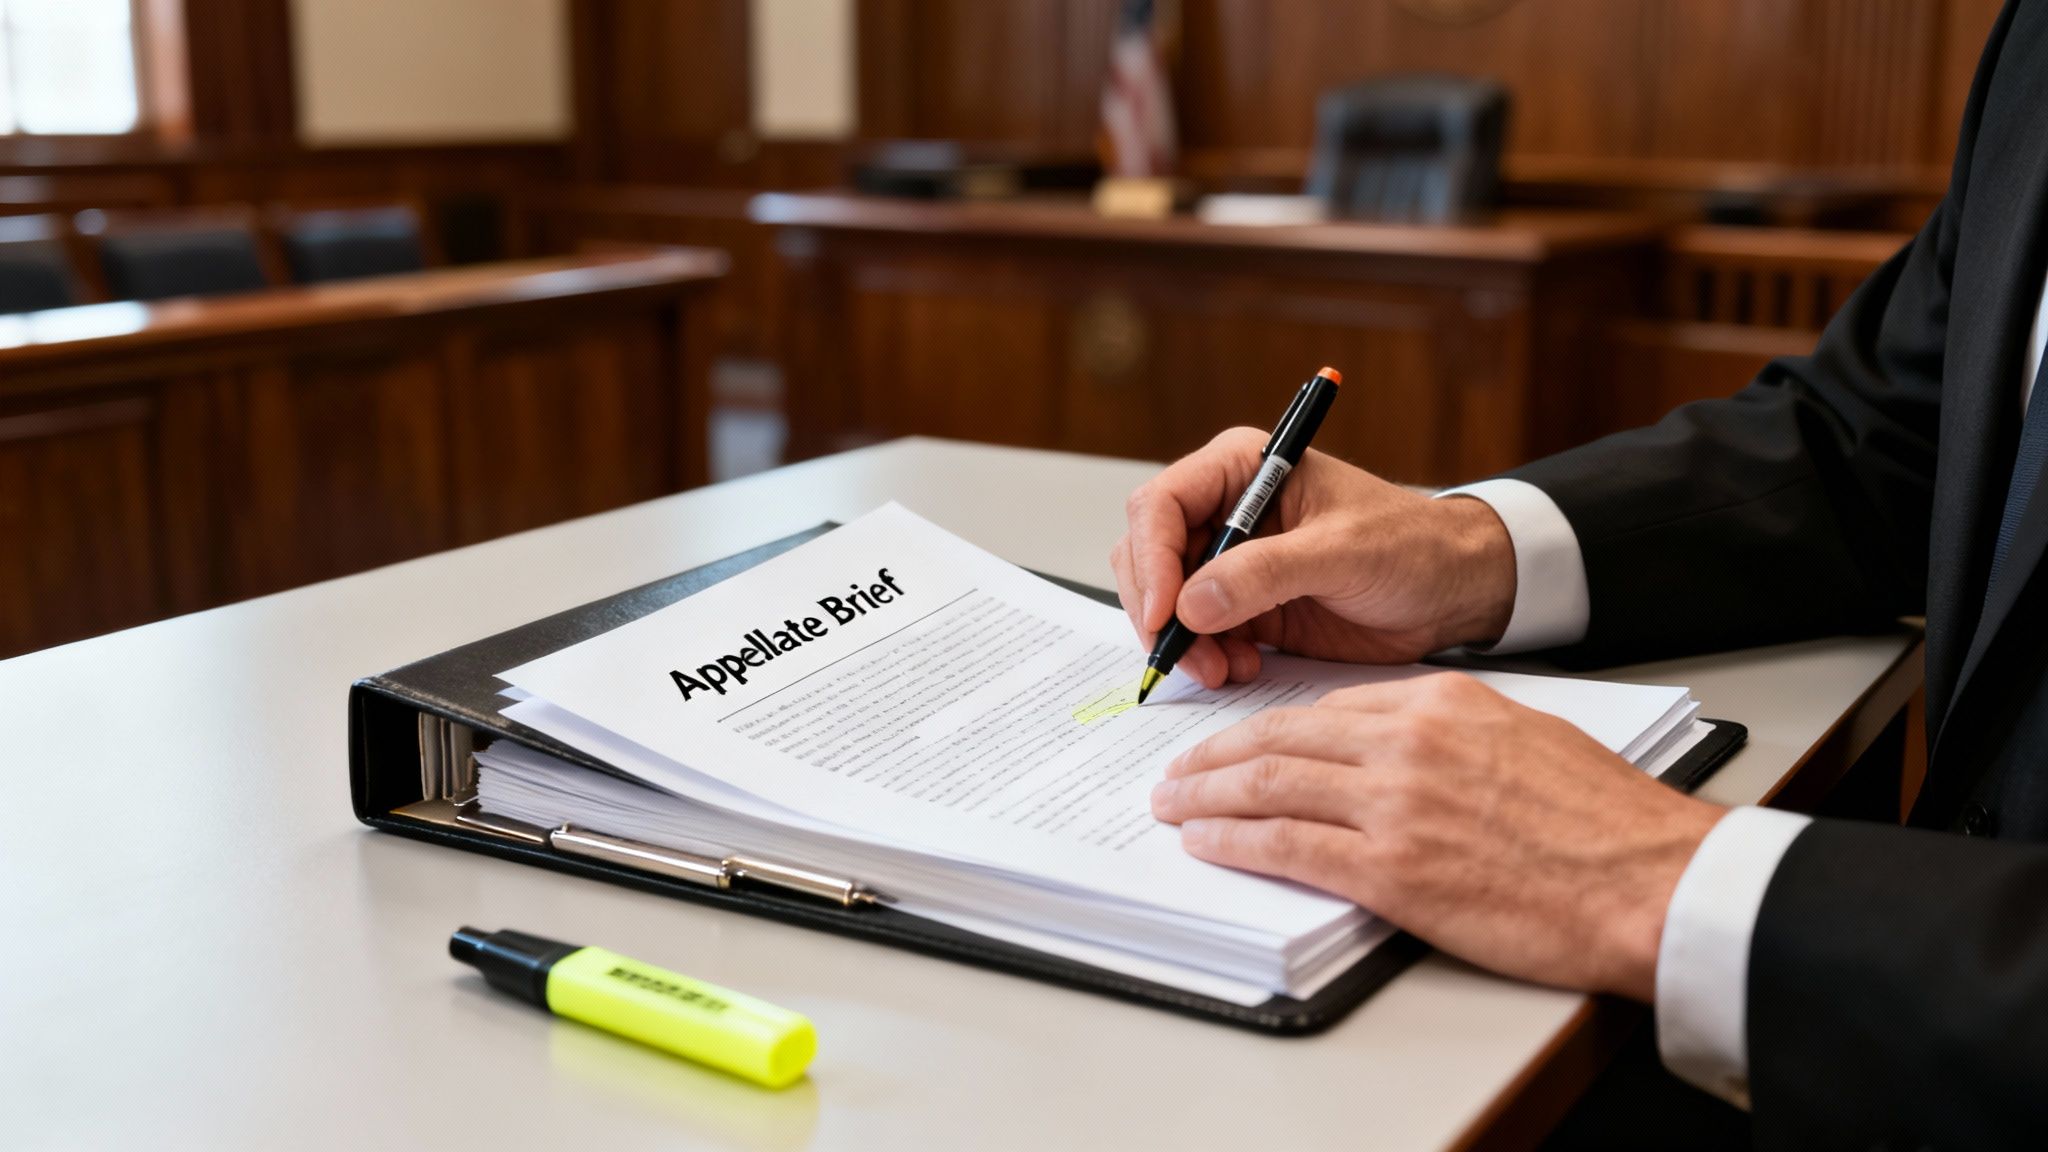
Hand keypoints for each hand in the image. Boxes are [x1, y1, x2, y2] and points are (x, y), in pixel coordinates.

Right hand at [1110, 428, 1517, 687]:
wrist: (1452, 590)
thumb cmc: (1412, 546)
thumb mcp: (1342, 552)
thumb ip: (1266, 573)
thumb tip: (1192, 604)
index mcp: (1242, 469)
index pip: (1162, 506)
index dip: (1152, 560)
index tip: (1166, 614)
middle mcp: (1225, 511)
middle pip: (1148, 556)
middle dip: (1160, 611)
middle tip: (1185, 657)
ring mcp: (1231, 562)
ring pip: (1166, 602)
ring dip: (1183, 643)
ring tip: (1223, 670)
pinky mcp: (1243, 608)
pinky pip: (1197, 635)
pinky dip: (1207, 659)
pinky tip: (1241, 670)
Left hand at [1148, 672, 1724, 1000]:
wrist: (1651, 880)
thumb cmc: (1605, 820)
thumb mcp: (1524, 737)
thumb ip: (1451, 735)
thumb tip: (1396, 750)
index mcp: (1440, 703)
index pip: (1326, 708)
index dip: (1267, 727)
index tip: (1236, 742)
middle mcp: (1407, 743)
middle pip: (1282, 738)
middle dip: (1215, 757)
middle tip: (1177, 771)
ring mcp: (1395, 806)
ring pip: (1269, 786)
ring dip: (1206, 797)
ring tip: (1172, 806)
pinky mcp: (1393, 870)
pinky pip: (1288, 847)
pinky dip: (1235, 843)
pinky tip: (1207, 844)